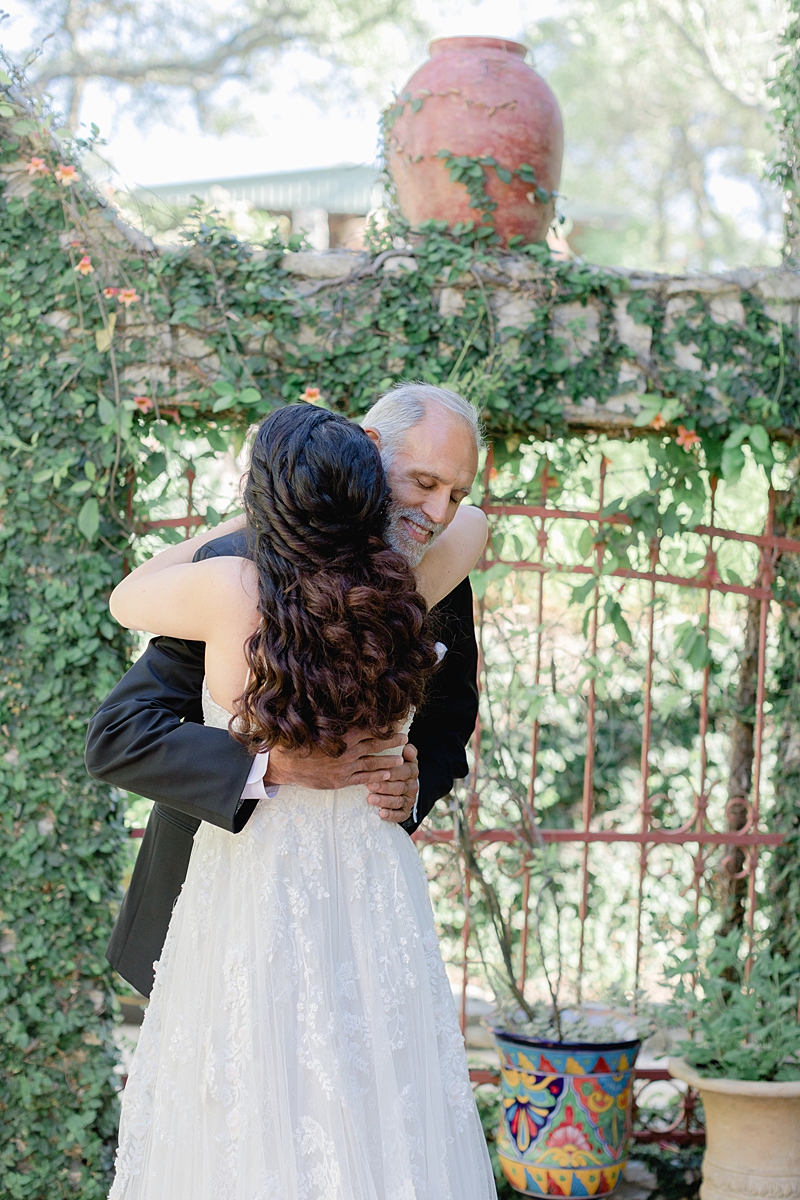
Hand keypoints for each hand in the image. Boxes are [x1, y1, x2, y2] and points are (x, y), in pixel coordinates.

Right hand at [264, 727, 406, 791]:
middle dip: (392, 741)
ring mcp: (345, 767)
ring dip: (389, 761)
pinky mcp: (341, 781)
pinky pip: (363, 779)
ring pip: (373, 763)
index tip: (396, 722)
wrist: (285, 765)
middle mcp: (348, 751)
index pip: (370, 728)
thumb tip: (346, 701)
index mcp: (343, 735)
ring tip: (401, 759)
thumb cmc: (299, 740)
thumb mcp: (315, 724)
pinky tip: (386, 776)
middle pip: (376, 744)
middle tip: (405, 738)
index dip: (384, 725)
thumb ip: (334, 718)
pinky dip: (376, 777)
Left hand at [366, 743, 418, 823]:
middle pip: (399, 787)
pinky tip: (381, 814)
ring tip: (371, 799)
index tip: (380, 772)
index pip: (404, 771)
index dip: (392, 772)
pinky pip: (399, 815)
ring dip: (384, 800)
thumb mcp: (404, 759)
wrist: (406, 787)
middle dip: (384, 787)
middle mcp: (412, 786)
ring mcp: (409, 800)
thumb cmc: (398, 769)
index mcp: (412, 772)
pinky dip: (390, 815)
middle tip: (369, 785)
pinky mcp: (405, 812)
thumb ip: (406, 753)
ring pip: (397, 801)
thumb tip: (407, 746)